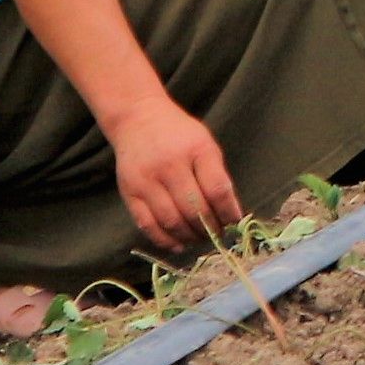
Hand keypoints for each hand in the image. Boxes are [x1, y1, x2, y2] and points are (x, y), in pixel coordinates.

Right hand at [105, 94, 239, 253]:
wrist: (139, 119)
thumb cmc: (179, 134)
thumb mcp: (205, 143)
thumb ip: (216, 174)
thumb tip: (229, 212)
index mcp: (197, 149)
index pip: (217, 189)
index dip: (228, 212)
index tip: (235, 224)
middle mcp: (170, 165)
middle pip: (194, 209)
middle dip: (210, 228)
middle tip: (218, 236)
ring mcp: (147, 180)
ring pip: (171, 221)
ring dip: (189, 237)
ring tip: (200, 240)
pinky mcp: (130, 192)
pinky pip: (147, 224)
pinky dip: (164, 240)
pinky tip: (178, 245)